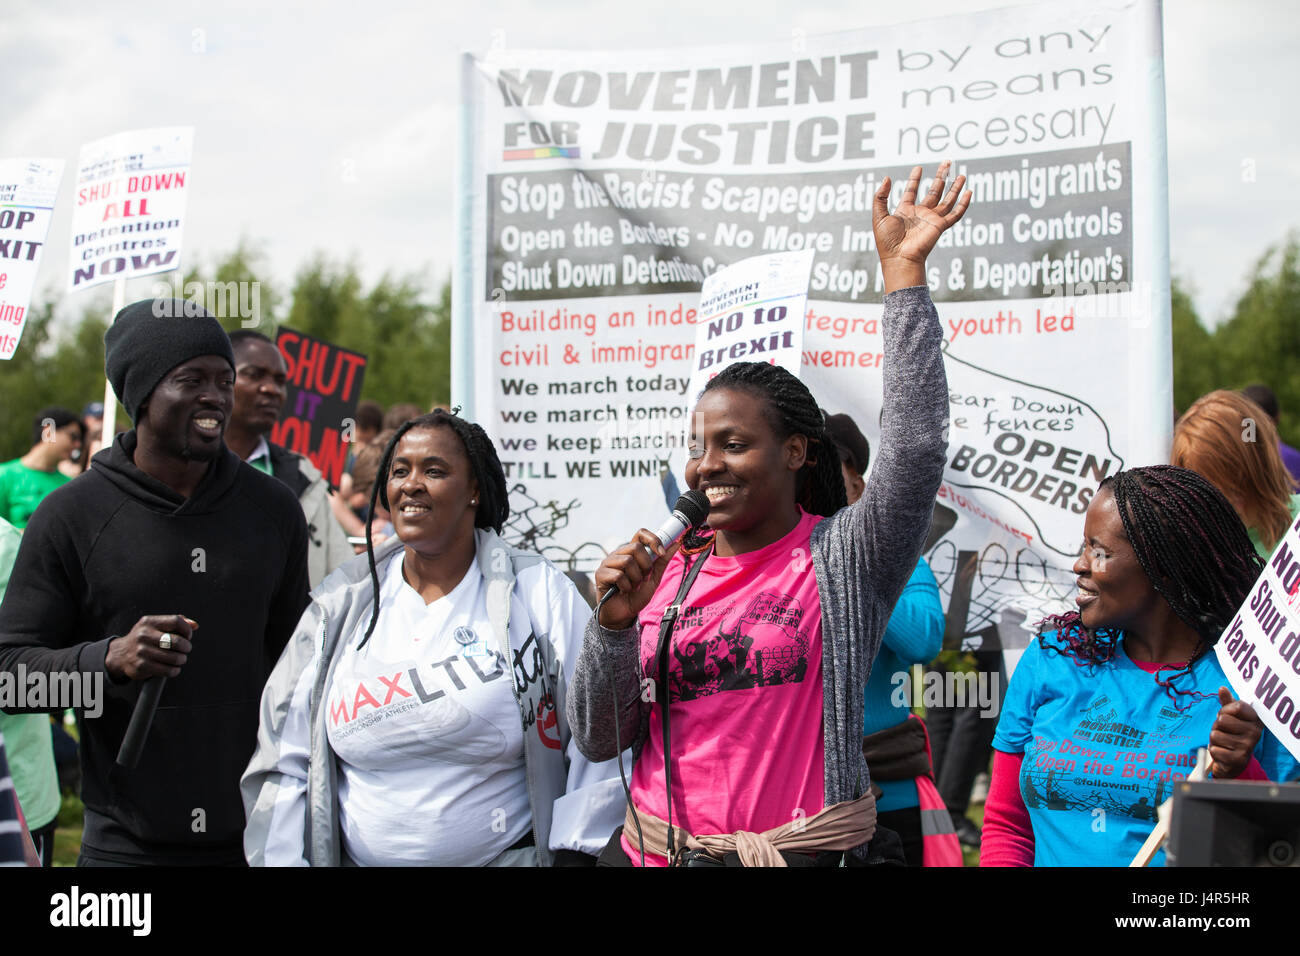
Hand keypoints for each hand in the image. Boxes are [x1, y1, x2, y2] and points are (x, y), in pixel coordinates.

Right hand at [105, 615, 196, 680]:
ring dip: (182, 659)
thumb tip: (194, 625)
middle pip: (176, 641)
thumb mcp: (156, 625)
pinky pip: (167, 670)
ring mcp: (142, 651)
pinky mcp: (141, 666)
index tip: (188, 637)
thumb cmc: (144, 638)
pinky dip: (175, 670)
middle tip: (186, 649)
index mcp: (149, 622)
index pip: (176, 621)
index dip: (187, 630)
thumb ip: (176, 622)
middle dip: (186, 647)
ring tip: (180, 658)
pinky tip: (174, 668)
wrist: (120, 654)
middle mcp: (143, 635)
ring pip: (174, 657)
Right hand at [594, 530, 678, 629]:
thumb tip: (676, 544)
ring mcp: (607, 563)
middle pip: (635, 547)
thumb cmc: (636, 596)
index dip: (653, 540)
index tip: (661, 553)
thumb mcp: (654, 578)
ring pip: (627, 561)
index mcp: (631, 552)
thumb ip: (662, 562)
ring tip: (632, 586)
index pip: (641, 534)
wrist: (624, 614)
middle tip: (642, 579)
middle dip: (645, 566)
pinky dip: (625, 586)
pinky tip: (622, 591)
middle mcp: (618, 554)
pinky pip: (618, 575)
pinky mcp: (600, 574)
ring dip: (635, 578)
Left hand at [873, 161, 971, 291]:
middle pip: (934, 192)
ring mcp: (931, 219)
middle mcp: (920, 214)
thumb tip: (887, 178)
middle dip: (941, 177)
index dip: (914, 179)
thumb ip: (880, 197)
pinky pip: (955, 214)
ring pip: (947, 200)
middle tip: (947, 162)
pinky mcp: (940, 226)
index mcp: (905, 211)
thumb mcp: (879, 216)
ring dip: (954, 188)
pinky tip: (969, 193)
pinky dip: (963, 204)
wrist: (898, 258)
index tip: (919, 168)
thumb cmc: (886, 242)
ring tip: (961, 175)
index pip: (912, 191)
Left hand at [1208, 686, 1262, 778]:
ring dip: (1215, 738)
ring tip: (1223, 742)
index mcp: (1256, 720)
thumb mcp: (1230, 716)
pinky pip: (1214, 749)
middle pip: (1222, 720)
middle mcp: (1255, 733)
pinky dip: (1214, 750)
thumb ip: (1227, 702)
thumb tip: (1222, 688)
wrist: (1233, 761)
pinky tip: (1223, 752)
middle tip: (1225, 732)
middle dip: (1217, 725)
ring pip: (1215, 734)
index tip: (1228, 716)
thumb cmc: (1231, 732)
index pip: (1237, 706)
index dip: (1226, 710)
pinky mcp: (1238, 759)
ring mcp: (1247, 746)